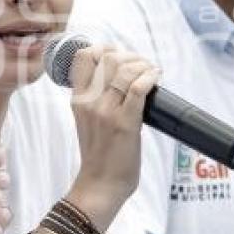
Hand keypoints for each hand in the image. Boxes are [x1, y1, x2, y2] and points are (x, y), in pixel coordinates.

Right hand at [65, 44, 158, 230]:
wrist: (100, 185)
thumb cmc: (98, 155)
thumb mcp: (85, 121)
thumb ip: (94, 100)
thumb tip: (117, 78)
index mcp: (77, 100)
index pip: (83, 56)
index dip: (103, 48)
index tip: (118, 55)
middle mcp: (89, 102)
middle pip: (109, 57)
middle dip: (130, 55)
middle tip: (141, 65)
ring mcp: (107, 111)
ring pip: (125, 69)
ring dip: (143, 64)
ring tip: (151, 71)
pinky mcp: (126, 122)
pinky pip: (139, 87)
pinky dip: (150, 76)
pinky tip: (156, 77)